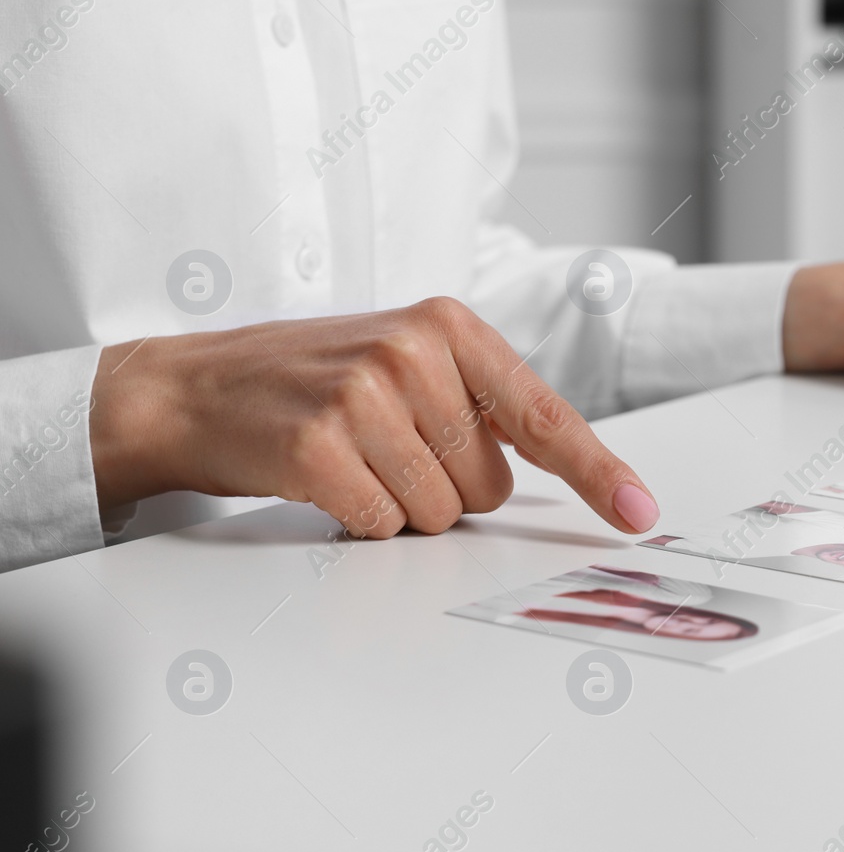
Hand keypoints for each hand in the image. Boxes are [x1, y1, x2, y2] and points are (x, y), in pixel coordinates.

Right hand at [90, 297, 659, 536]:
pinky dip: (358, 520)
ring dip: (400, 507)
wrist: (195, 387)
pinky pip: (383, 525)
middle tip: (386, 450)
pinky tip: (324, 478)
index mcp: (448, 326)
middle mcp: (413, 351)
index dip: (598, 471)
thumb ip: (480, 403)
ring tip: (353, 460)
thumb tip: (560, 469)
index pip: (544, 414)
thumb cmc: (313, 381)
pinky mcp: (319, 445)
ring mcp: (364, 395)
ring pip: (440, 513)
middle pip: (490, 486)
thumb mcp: (406, 361)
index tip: (640, 511)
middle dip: (447, 489)